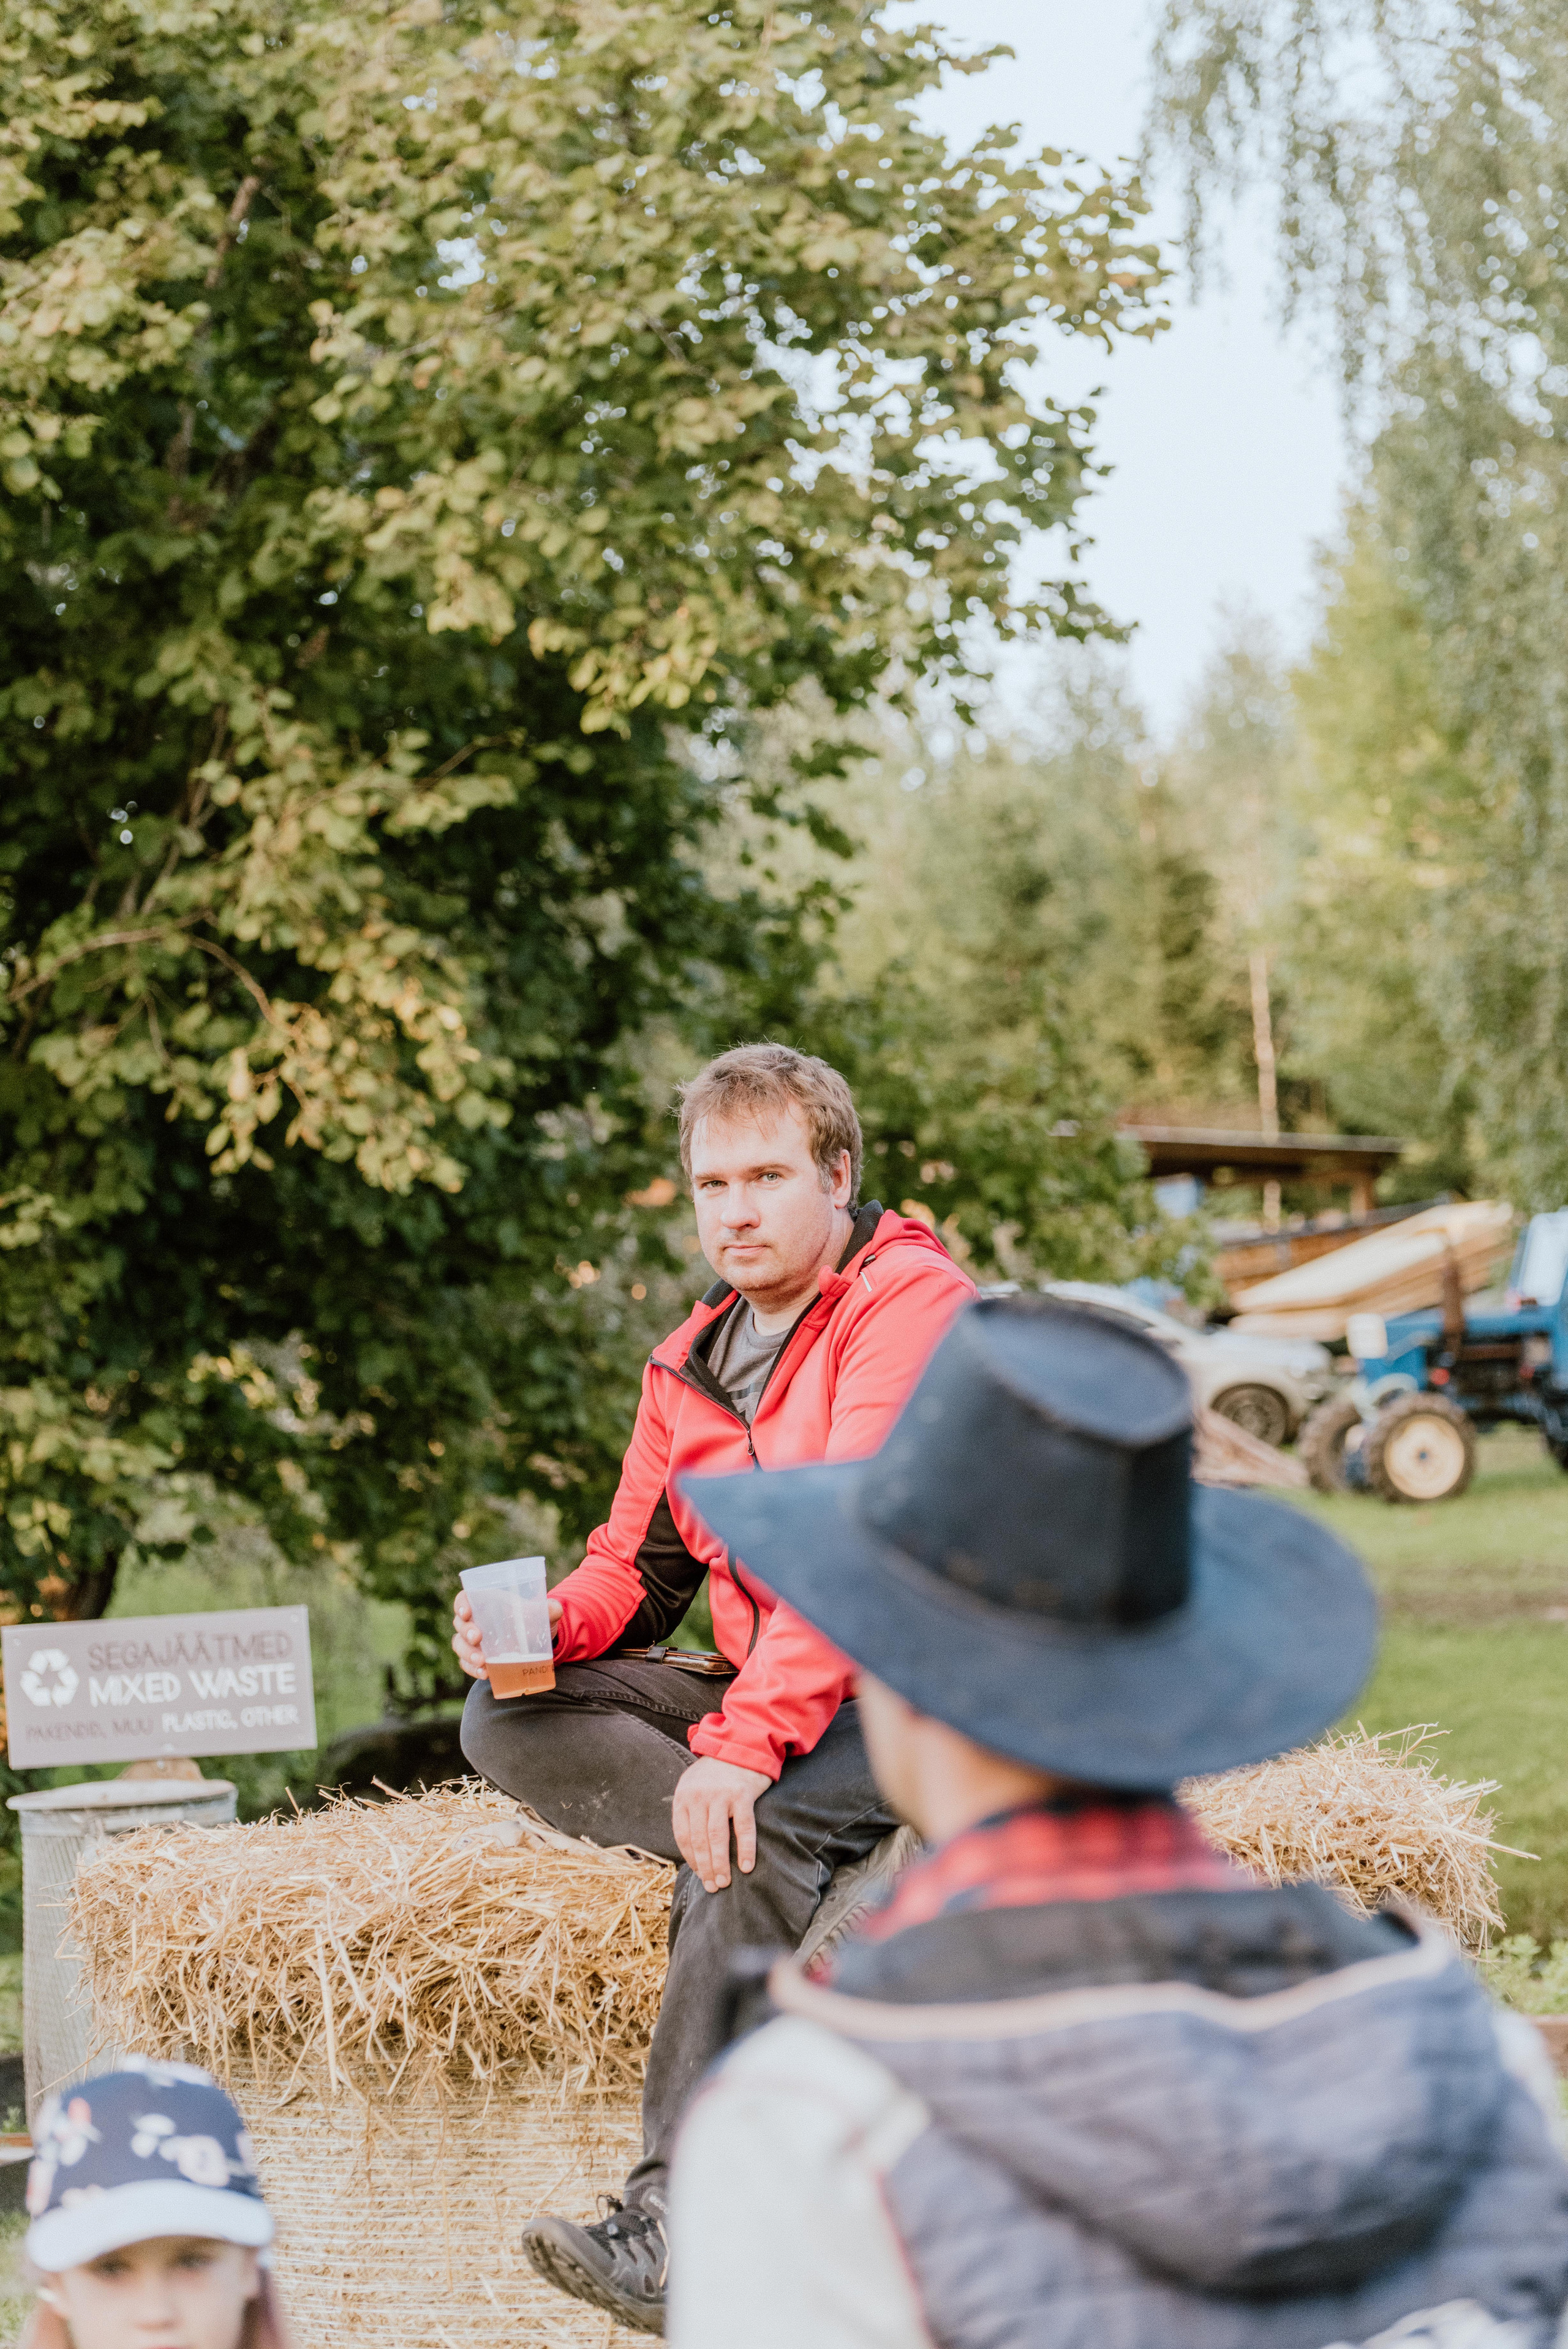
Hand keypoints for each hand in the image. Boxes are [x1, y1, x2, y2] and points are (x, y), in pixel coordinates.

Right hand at [452, 1589, 561, 1682]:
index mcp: (486, 1602)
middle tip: (477, 1638)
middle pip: (460, 1624)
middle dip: (466, 1632)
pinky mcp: (476, 1659)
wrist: (535, 1641)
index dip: (461, 1604)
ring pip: (460, 1645)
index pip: (465, 1599)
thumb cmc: (532, 1619)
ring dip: (467, 1653)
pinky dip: (472, 1669)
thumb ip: (550, 1609)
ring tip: (482, 1661)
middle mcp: (475, 1621)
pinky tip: (484, 1674)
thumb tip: (555, 1609)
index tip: (466, 1612)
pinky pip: (466, 1664)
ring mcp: (474, 1642)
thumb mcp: (542, 1613)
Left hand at [671, 1757, 771, 1891]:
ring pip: (717, 1837)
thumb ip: (691, 1811)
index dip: (691, 1859)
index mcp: (684, 1796)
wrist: (742, 1745)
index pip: (683, 1836)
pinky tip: (747, 1866)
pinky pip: (743, 1828)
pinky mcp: (742, 1794)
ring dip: (721, 1864)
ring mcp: (720, 1794)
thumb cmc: (717, 1773)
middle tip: (712, 1887)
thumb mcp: (694, 1786)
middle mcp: (699, 1796)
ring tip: (725, 1882)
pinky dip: (745, 1849)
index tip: (699, 1875)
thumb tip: (692, 1849)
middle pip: (699, 1840)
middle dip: (705, 1867)